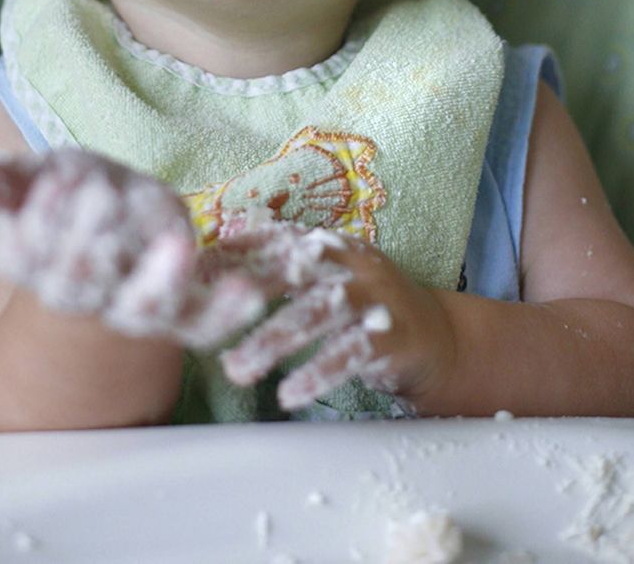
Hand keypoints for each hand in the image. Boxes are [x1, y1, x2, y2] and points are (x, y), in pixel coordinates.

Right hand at [0, 148, 263, 349]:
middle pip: (80, 284)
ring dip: (158, 282)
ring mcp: (133, 307)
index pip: (29, 254)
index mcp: (38, 265)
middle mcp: (83, 296)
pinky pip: (201, 324)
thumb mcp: (38, 176)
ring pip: (141, 310)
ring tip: (177, 247)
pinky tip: (247, 293)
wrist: (117, 217)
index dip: (41, 220)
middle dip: (90, 243)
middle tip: (103, 196)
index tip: (58, 179)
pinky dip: (223, 313)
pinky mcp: (181, 312)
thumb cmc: (71, 192)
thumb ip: (5, 182)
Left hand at [214, 221, 450, 411]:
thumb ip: (281, 263)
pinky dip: (317, 373)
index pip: (278, 239)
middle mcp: (353, 263)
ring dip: (274, 340)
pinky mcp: (392, 337)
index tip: (196, 272)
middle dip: (249, 292)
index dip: (237, 252)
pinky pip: (350, 354)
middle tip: (206, 321)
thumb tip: (220, 249)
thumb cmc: (364, 307)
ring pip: (318, 312)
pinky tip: (288, 394)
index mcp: (332, 245)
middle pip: (296, 268)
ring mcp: (376, 298)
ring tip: (238, 369)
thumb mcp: (325, 277)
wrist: (437, 338)